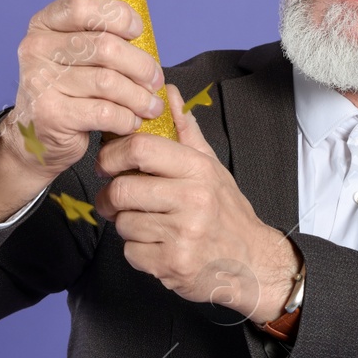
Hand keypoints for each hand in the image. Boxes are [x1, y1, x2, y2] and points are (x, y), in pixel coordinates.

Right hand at [0, 0, 169, 179]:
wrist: (36, 135)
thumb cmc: (66, 90)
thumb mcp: (75, 55)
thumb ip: (100, 37)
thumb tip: (144, 37)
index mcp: (43, 25)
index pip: (84, 7)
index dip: (118, 16)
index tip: (137, 31)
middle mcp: (36, 49)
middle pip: (104, 47)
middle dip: (140, 65)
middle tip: (155, 80)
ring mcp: (39, 82)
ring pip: (108, 82)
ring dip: (139, 96)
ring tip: (151, 105)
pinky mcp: (50, 114)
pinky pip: (104, 112)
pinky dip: (126, 119)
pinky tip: (131, 121)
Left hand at [94, 84, 299, 322]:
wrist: (252, 262)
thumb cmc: (226, 212)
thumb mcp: (211, 167)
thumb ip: (185, 131)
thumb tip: (168, 93)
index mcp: (198, 169)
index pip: (140, 148)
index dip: (111, 154)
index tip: (106, 164)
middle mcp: (192, 199)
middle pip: (122, 189)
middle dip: (109, 197)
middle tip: (113, 200)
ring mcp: (183, 234)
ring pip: (123, 223)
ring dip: (125, 225)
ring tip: (146, 224)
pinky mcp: (173, 264)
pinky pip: (130, 252)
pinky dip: (136, 251)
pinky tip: (157, 247)